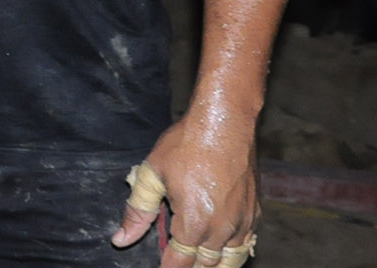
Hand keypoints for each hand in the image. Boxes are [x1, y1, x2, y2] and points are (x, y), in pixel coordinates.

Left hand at [112, 111, 259, 266]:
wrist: (225, 122)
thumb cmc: (186, 144)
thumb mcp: (152, 174)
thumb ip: (138, 210)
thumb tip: (120, 239)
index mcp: (193, 224)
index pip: (179, 262)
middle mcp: (221, 230)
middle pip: (206, 265)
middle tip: (179, 263)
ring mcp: (242, 222)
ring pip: (231, 260)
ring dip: (216, 266)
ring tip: (202, 265)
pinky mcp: (255, 211)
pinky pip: (246, 243)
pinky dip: (235, 252)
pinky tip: (226, 251)